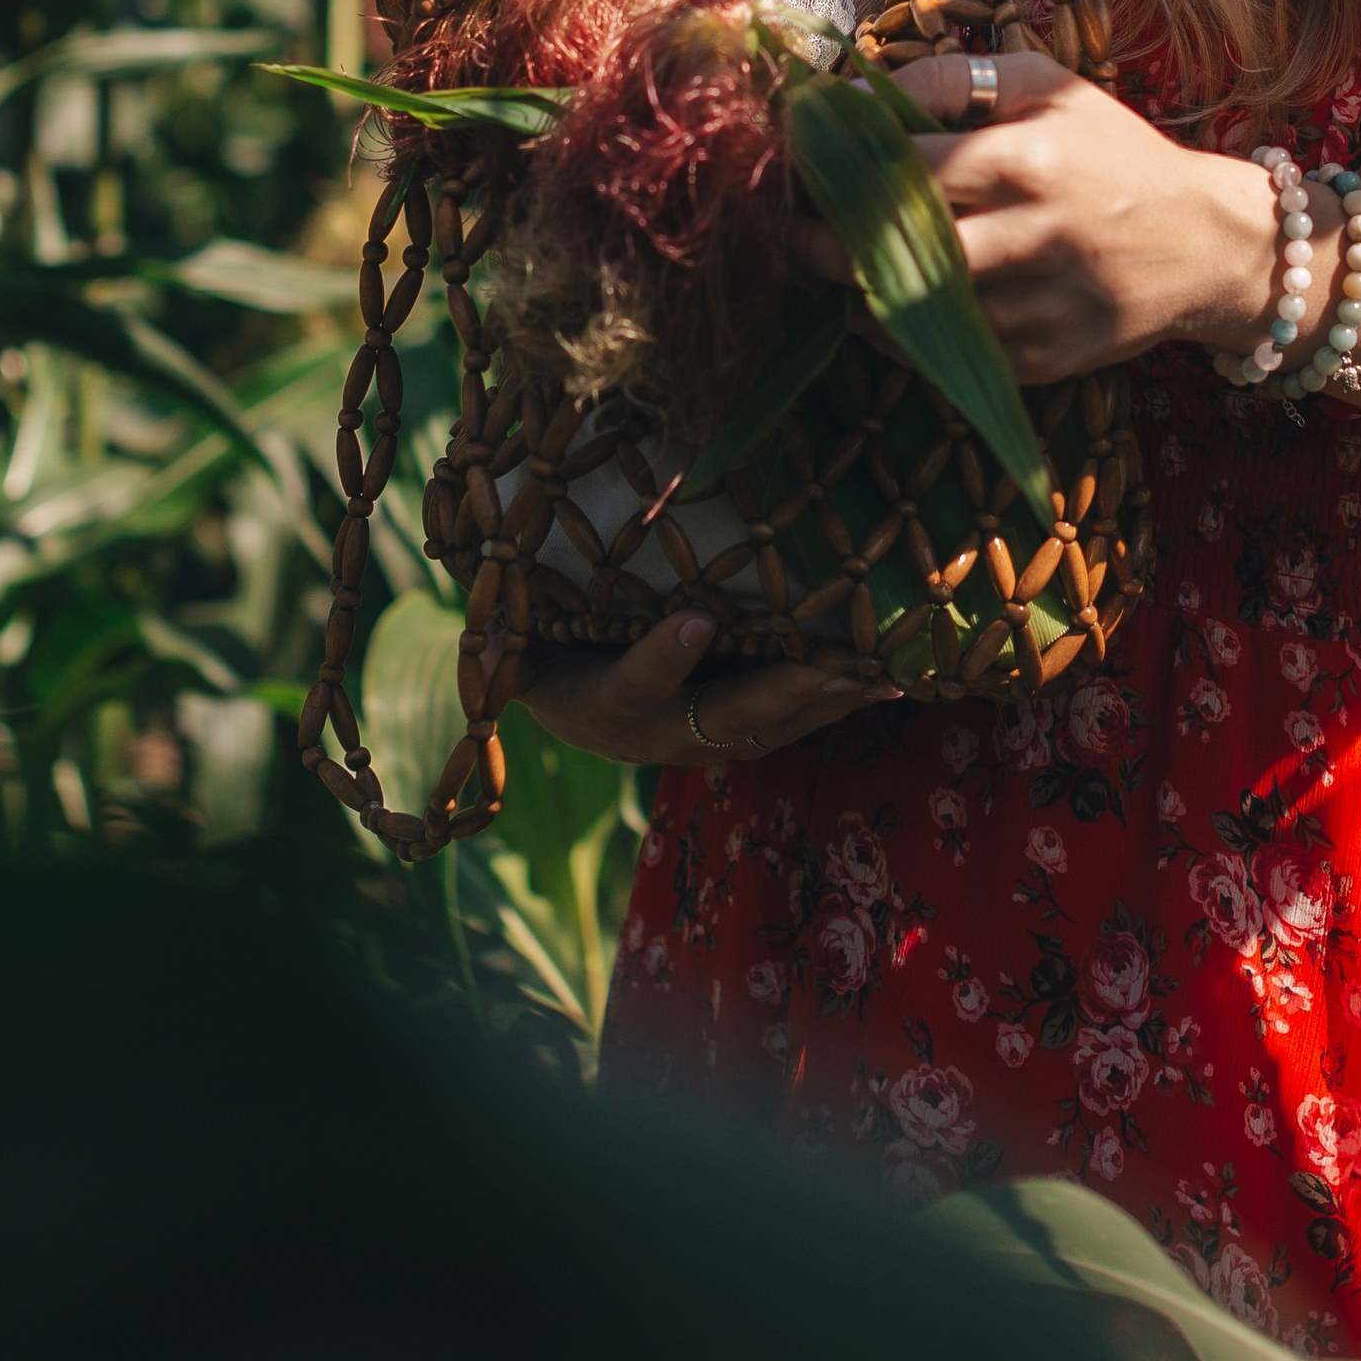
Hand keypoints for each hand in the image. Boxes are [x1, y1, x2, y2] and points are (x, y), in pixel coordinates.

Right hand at [512, 603, 904, 765]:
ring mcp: (702, 740)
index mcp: (601, 706)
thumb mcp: (513, 652)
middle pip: (726, 718)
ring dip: (828, 702)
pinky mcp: (734, 733)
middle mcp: (659, 736)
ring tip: (885, 674)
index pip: (633, 688)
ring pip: (772, 727)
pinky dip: (835, 701)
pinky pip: (790, 722)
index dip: (665, 660)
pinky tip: (885, 676)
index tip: (699, 620)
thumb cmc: (542, 652)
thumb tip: (474, 634)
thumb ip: (502, 650)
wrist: (566, 704)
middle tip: (839, 667)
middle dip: (786, 693)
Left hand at [798, 50, 1284, 382]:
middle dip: (823, 246)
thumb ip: (954, 78)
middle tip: (792, 232)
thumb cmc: (1116, 153)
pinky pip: (947, 355)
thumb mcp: (1051, 86)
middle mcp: (1032, 237)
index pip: (900, 168)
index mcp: (1027, 159)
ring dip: (859, 294)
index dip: (836, 168)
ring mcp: (1039, 308)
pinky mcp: (1043, 360)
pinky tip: (900, 302)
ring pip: (910, 315)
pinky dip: (908, 334)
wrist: (1208, 245)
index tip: (798, 166)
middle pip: (892, 252)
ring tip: (840, 268)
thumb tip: (860, 93)